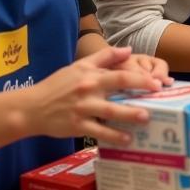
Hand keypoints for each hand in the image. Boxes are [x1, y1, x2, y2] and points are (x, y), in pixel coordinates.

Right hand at [21, 46, 165, 145]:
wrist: (32, 108)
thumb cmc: (57, 86)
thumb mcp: (79, 66)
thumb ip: (104, 57)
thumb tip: (128, 50)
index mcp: (91, 75)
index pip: (120, 73)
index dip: (140, 77)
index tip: (157, 83)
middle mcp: (89, 90)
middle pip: (118, 87)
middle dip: (139, 90)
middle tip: (158, 95)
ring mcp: (83, 109)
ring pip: (111, 112)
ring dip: (130, 115)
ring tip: (146, 118)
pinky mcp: (77, 126)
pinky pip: (99, 132)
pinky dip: (114, 136)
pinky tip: (127, 139)